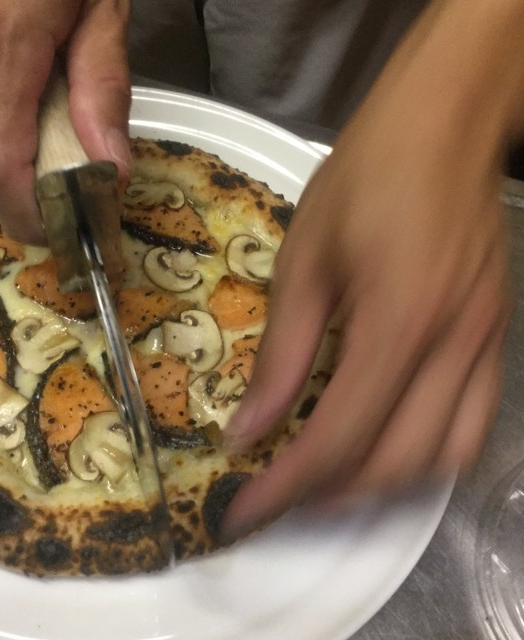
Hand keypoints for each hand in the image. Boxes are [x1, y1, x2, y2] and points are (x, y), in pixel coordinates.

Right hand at [0, 0, 131, 244]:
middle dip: (29, 190)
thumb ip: (105, 92)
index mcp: (2, 37)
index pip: (0, 163)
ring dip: (17, 157)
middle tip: (73, 196)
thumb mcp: (105, 10)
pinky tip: (30, 104)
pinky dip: (1, 122)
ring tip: (59, 148)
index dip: (28, 212)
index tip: (62, 233)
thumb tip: (109, 170)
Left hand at [221, 0, 521, 540]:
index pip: (338, 437)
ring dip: (379, 484)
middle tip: (279, 494)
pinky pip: (472, 425)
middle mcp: (454, 347)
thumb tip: (250, 427)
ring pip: (441, 458)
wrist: (441, 126)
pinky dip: (423, 455)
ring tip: (326, 479)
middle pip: (395, 463)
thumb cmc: (363, 180)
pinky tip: (384, 444)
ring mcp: (486, 345)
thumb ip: (282, 353)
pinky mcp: (495, 337)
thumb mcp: (303, 261)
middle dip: (331, 495)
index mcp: (399, 323)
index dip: (287, 486)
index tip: (245, 512)